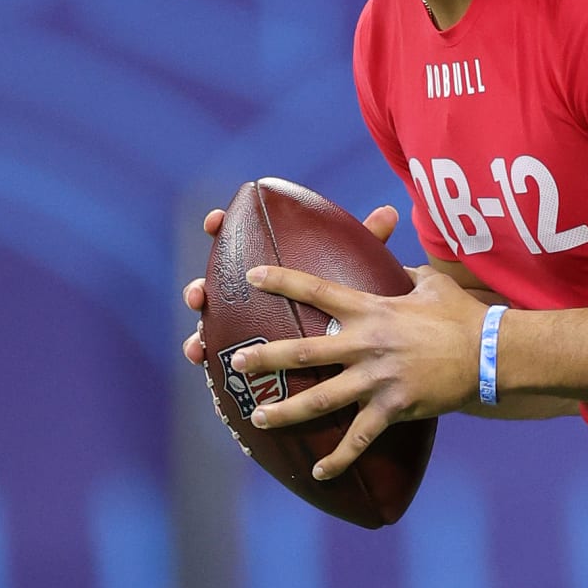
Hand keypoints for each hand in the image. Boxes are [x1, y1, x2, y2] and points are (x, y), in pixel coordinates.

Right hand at [180, 203, 402, 368]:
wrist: (359, 352)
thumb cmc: (355, 306)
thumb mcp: (362, 275)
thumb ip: (369, 245)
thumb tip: (390, 212)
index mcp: (273, 269)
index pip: (242, 242)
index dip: (223, 227)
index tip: (215, 221)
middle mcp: (252, 298)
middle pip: (218, 289)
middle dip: (201, 288)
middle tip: (199, 294)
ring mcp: (247, 329)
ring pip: (214, 330)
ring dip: (199, 334)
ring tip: (198, 345)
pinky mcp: (250, 363)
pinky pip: (225, 366)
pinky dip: (212, 366)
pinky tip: (209, 375)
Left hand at [227, 248, 486, 478]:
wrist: (491, 353)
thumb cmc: (462, 315)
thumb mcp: (430, 283)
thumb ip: (404, 273)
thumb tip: (394, 263)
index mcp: (371, 309)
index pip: (317, 290)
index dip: (282, 281)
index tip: (251, 276)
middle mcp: (366, 344)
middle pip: (304, 352)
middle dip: (267, 359)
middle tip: (237, 364)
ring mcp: (378, 379)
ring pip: (322, 399)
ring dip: (288, 411)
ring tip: (260, 418)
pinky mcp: (394, 408)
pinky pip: (359, 438)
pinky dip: (339, 458)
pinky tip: (319, 472)